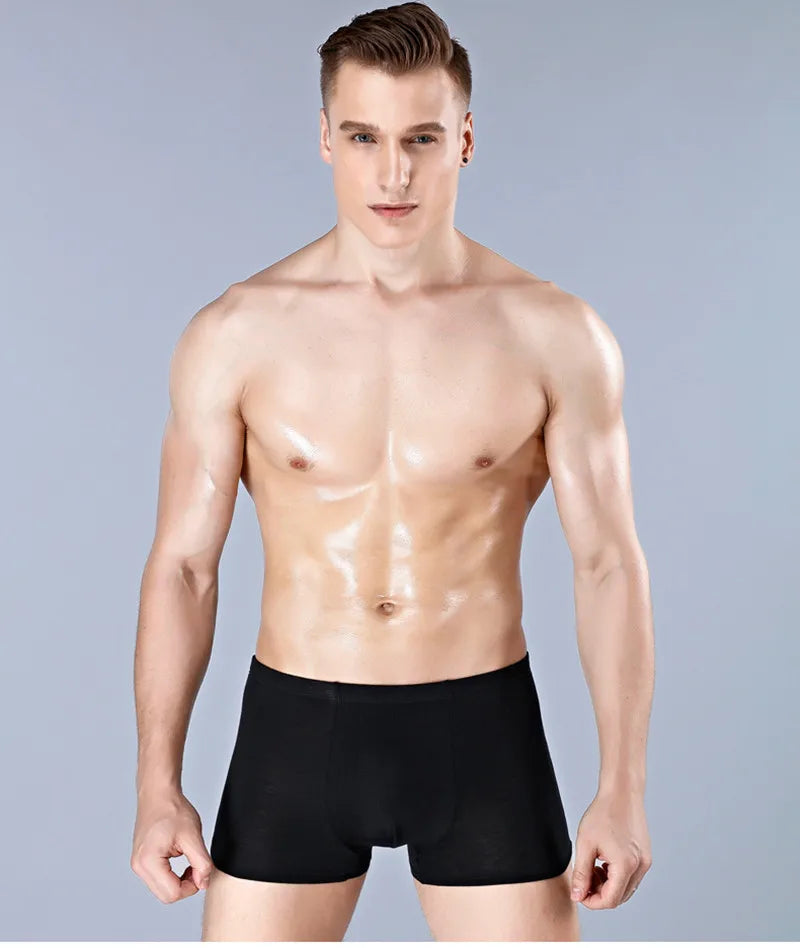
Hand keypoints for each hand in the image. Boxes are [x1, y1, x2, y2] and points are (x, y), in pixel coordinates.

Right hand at [130, 789, 213, 902]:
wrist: (158, 793)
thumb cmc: (172, 809)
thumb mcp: (193, 836)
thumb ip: (201, 863)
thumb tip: (204, 883)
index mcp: (149, 861)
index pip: (173, 893)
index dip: (192, 886)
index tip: (201, 869)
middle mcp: (139, 866)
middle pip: (166, 895)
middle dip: (185, 885)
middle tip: (196, 865)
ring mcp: (138, 864)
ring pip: (162, 889)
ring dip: (178, 880)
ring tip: (188, 859)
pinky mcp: (141, 860)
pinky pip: (158, 879)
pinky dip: (171, 875)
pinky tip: (179, 856)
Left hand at [570, 787, 651, 908]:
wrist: (621, 793)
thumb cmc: (603, 813)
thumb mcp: (585, 843)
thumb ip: (581, 873)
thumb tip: (577, 895)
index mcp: (625, 865)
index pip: (610, 900)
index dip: (592, 901)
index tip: (579, 892)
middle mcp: (640, 866)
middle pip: (619, 897)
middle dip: (599, 893)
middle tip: (584, 878)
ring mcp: (645, 861)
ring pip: (626, 888)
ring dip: (608, 885)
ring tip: (593, 867)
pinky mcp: (645, 856)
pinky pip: (631, 877)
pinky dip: (617, 876)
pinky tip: (604, 862)